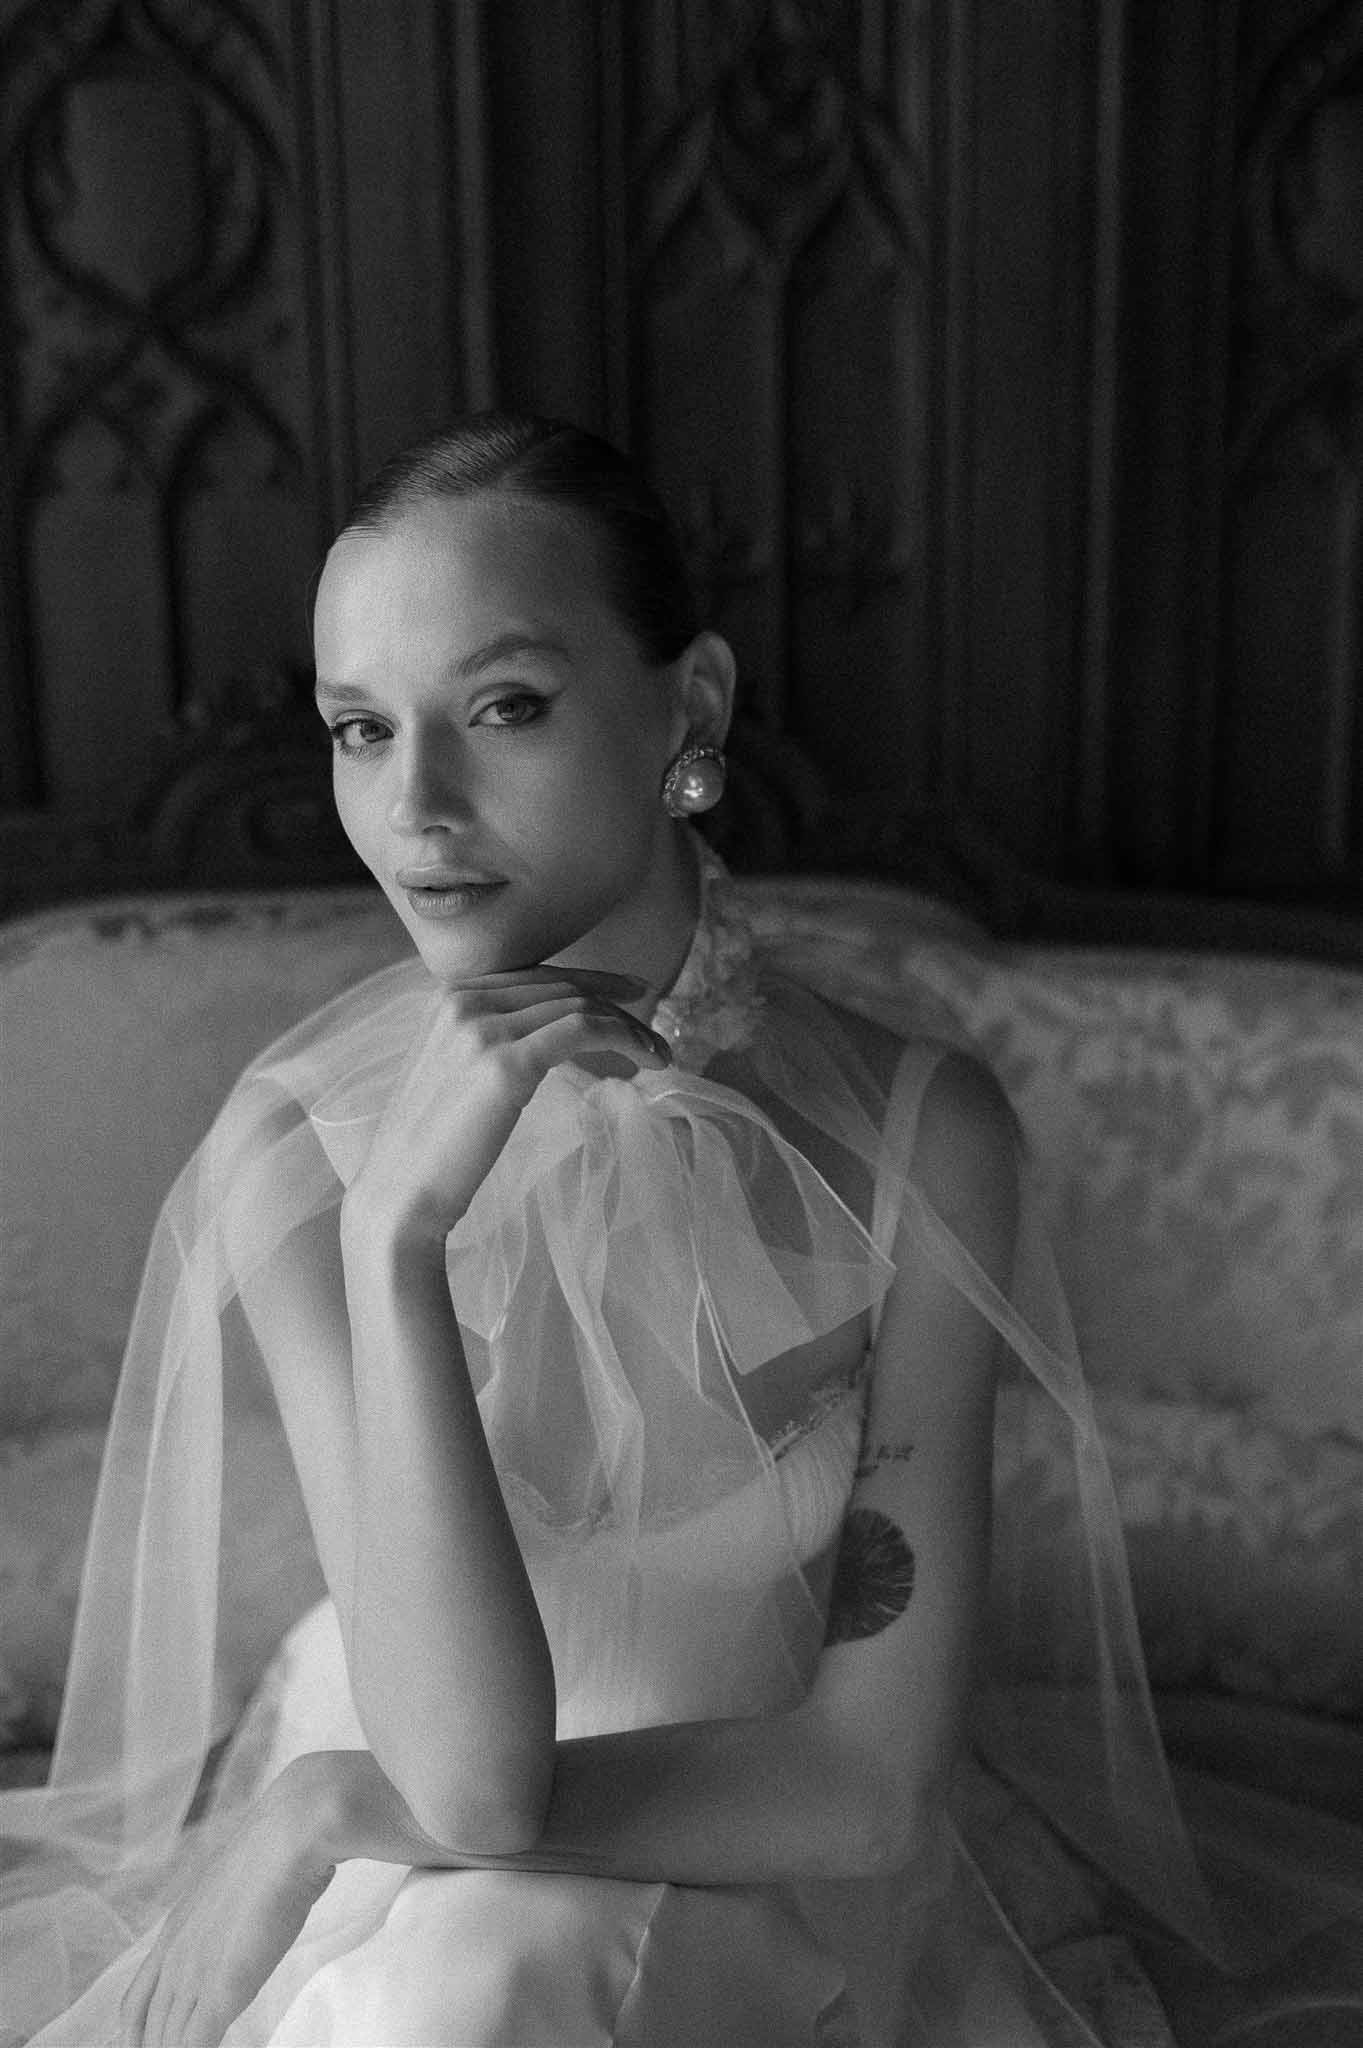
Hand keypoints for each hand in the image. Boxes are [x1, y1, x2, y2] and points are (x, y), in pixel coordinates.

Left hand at [120, 1760, 338, 2047]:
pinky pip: (193, 2046)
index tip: (145, 2047)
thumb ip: (233, 1910)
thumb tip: (254, 1912)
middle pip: (144, 2028)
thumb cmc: (280, 1846)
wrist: (291, 1830)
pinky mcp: (221, 1988)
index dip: (136, 2034)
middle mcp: (175, 1954)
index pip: (137, 2002)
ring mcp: (194, 1972)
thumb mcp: (241, 1882)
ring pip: (165, 2040)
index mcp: (176, 1931)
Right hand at [343, 966, 671, 1246]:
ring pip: (579, 1006)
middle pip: (561, 986)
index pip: (535, 976)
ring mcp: (482, 1029)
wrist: (399, 1195)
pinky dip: (625, 1038)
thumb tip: (542, 1041)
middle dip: (616, 1000)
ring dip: (630, 1026)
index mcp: (449, 997)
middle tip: (653, 1024)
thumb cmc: (430, 1151)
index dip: (589, 979)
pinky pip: (584, 1031)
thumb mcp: (453, 1074)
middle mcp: (463, 1001)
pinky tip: (649, 1061)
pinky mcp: (505, 1064)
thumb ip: (487, 1043)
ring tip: (661, 1053)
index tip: (628, 992)